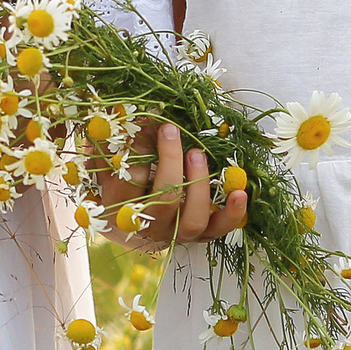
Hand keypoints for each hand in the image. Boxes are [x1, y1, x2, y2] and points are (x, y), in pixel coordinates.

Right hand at [91, 123, 247, 250]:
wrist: (133, 226)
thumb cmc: (121, 185)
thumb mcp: (110, 164)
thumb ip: (114, 143)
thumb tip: (131, 114)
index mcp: (121, 207)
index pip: (130, 180)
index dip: (137, 150)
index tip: (145, 124)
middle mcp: (150, 225)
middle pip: (163, 199)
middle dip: (170, 161)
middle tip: (170, 130)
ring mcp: (176, 233)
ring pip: (192, 218)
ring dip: (199, 184)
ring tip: (197, 153)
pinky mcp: (199, 235)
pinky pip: (218, 229)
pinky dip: (232, 214)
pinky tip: (240, 193)